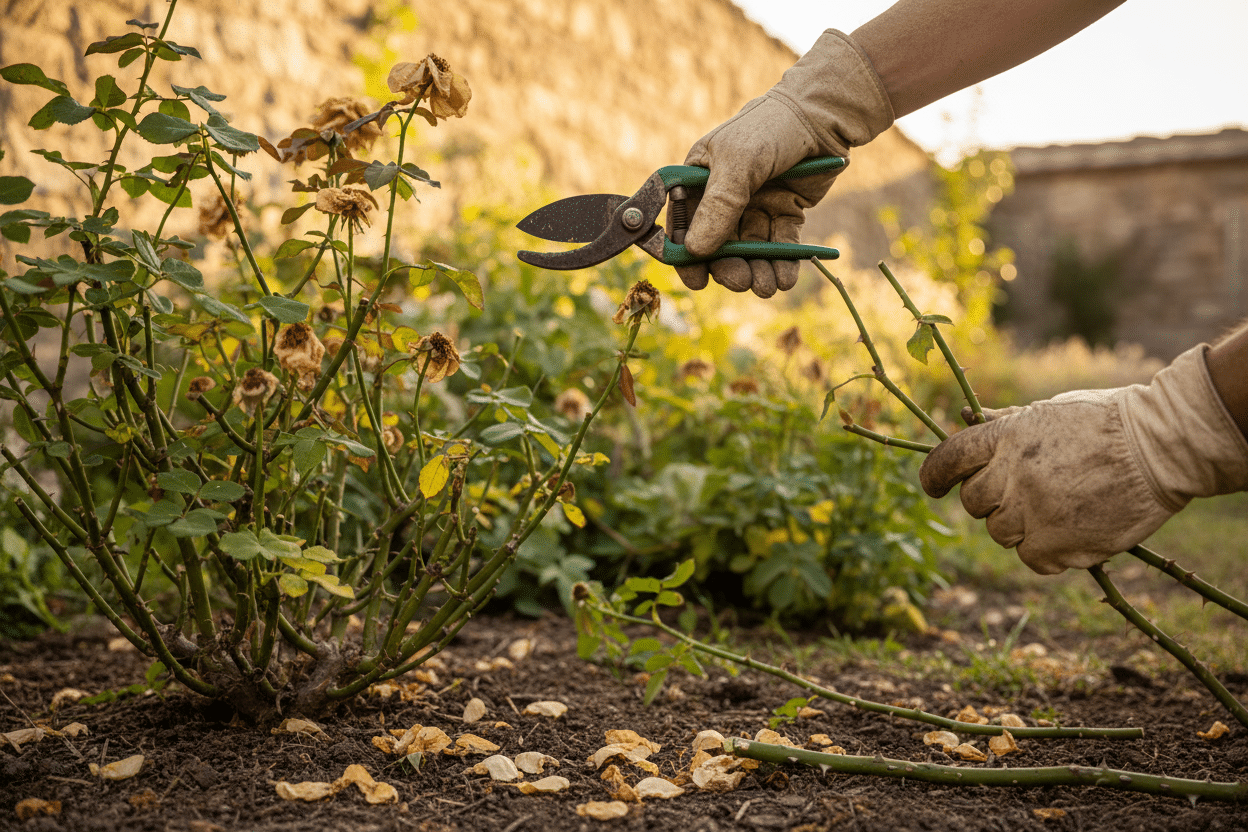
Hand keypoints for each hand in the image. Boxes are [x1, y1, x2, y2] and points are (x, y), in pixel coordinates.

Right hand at [677, 30, 892, 297]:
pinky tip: (785, 278)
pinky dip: (782, 263)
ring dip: (757, 270)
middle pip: (718, 244)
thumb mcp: (737, 164)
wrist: (823, 115)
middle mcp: (724, 195)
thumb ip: (717, 207)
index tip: (697, 281)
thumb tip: (695, 251)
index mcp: (699, 178)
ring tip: (767, 286)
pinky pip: (779, 244)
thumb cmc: (770, 129)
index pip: (684, 223)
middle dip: (729, 267)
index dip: (687, 255)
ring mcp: (755, 204)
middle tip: (741, 282)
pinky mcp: (785, 211)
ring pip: (750, 249)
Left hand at [918, 346, 1247, 573]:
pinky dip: (1045, 551)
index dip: (934, 476)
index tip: (934, 487)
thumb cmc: (1107, 421)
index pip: (947, 460)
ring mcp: (1034, 512)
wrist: (1163, 447)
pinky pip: (1030, 558)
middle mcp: (1012, 475)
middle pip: (973, 503)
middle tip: (1024, 492)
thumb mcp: (1049, 410)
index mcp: (1006, 437)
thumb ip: (1006, 423)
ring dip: (1019, 525)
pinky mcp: (1060, 544)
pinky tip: (1070, 531)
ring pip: (1000, 533)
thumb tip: (967, 419)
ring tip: (1057, 506)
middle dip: (990, 500)